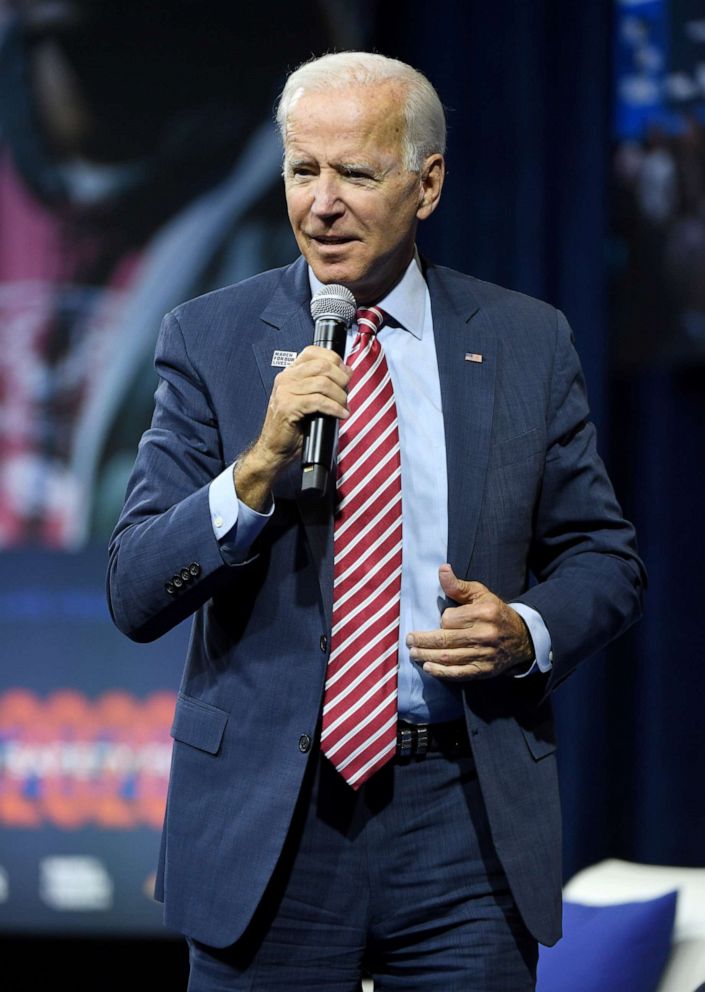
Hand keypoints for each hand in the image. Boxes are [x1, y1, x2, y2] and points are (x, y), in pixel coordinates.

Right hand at [235, 346, 350, 508]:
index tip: (346, 373)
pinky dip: (334, 408)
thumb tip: (346, 373)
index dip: (335, 360)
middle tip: (347, 393)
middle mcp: (285, 378)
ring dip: (340, 396)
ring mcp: (285, 391)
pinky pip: (319, 402)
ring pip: (323, 384)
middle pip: (322, 366)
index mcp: (290, 373)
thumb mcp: (307, 399)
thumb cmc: (293, 427)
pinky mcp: (288, 407)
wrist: (274, 448)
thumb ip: (321, 384)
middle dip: (342, 379)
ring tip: (343, 407)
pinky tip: (341, 415)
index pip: (314, 352)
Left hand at [406, 565, 533, 680]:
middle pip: (445, 639)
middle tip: (409, 640)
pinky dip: (441, 671)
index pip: (449, 619)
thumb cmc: (495, 613)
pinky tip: (428, 668)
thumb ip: (458, 585)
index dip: (442, 620)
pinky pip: (459, 673)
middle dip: (423, 640)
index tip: (442, 621)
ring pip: (448, 657)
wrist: (522, 638)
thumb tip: (442, 569)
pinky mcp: (484, 670)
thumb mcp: (480, 594)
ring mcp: (484, 655)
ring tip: (413, 653)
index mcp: (483, 613)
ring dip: (426, 656)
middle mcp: (484, 635)